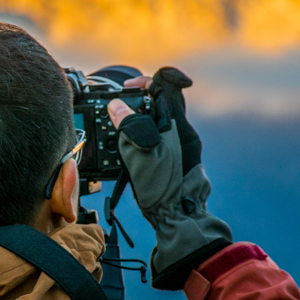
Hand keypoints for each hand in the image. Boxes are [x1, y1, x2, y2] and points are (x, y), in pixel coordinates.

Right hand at [107, 68, 231, 290]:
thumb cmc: (162, 189)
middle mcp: (182, 130)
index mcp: (176, 124)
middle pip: (158, 102)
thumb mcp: (138, 155)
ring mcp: (181, 144)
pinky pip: (157, 137)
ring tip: (121, 136)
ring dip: (139, 122)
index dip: (145, 82)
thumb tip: (117, 106)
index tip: (127, 88)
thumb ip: (128, 126)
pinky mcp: (176, 156)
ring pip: (157, 120)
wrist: (178, 218)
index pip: (165, 86)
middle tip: (118, 114)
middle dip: (136, 105)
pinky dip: (143, 137)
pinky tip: (130, 151)